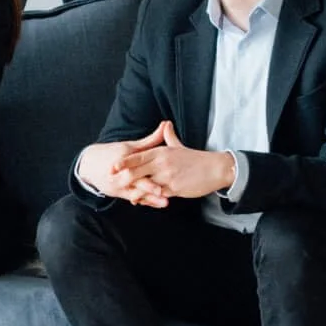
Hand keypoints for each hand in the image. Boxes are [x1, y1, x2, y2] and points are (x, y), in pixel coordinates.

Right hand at [78, 125, 173, 206]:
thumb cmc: (113, 152)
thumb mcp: (130, 146)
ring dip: (150, 199)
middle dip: (150, 188)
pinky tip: (156, 204)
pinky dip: (144, 201)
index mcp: (123, 157)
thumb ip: (150, 140)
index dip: (152, 168)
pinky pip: (133, 198)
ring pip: (136, 193)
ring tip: (165, 203)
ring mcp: (117, 184)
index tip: (166, 171)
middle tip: (164, 193)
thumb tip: (166, 124)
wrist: (89, 164)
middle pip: (136, 180)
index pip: (138, 163)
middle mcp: (119, 172)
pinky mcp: (117, 193)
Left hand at [111, 120, 235, 201]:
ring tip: (127, 195)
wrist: (214, 169)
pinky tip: (144, 201)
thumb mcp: (179, 146)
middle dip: (124, 177)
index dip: (124, 162)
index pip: (138, 156)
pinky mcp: (174, 188)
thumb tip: (166, 124)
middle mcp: (162, 163)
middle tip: (111, 182)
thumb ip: (169, 137)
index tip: (112, 166)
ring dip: (137, 191)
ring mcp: (167, 176)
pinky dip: (150, 198)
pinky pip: (158, 195)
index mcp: (161, 152)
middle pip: (138, 171)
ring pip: (146, 185)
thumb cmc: (196, 158)